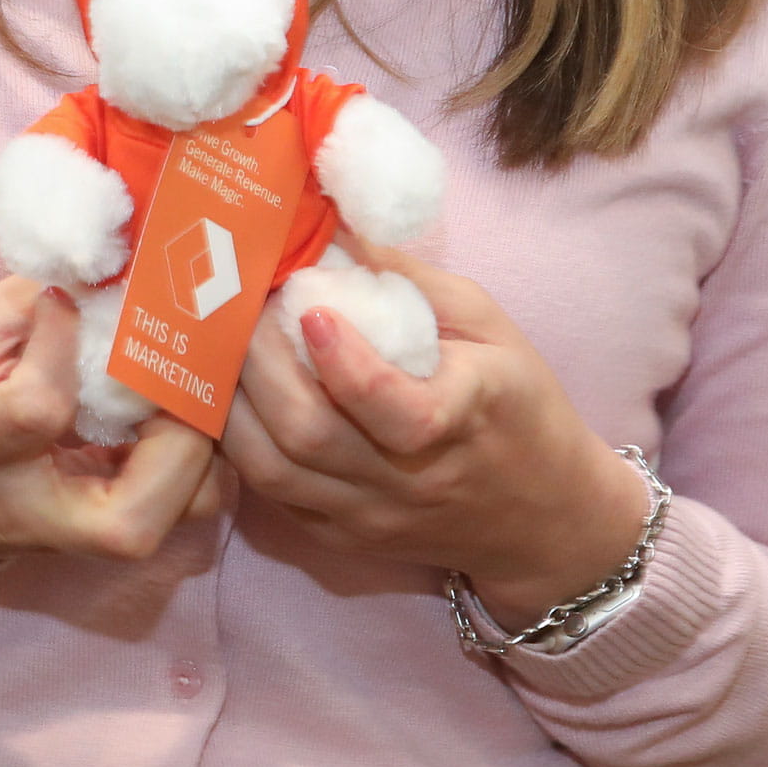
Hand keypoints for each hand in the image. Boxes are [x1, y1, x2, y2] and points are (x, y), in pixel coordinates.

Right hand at [0, 275, 234, 565]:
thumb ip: (35, 300)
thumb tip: (114, 266)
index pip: (38, 409)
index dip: (63, 340)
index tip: (63, 298)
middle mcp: (30, 510)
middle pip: (132, 520)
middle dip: (182, 436)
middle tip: (178, 367)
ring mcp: (73, 537)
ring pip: (176, 521)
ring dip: (204, 448)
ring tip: (183, 386)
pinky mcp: (103, 536)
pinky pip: (181, 504)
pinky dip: (199, 454)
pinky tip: (179, 404)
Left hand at [219, 242, 656, 626]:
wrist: (541, 515)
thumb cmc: (517, 404)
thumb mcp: (491, 328)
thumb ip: (415, 280)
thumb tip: (336, 227)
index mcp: (464, 418)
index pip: (397, 411)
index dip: (343, 363)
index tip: (313, 311)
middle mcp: (412, 479)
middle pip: (310, 437)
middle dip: (260, 365)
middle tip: (243, 309)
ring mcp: (372, 516)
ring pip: (274, 471)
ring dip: (234, 404)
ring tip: (226, 349)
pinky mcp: (343, 539)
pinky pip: (271, 495)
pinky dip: (241, 443)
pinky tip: (237, 397)